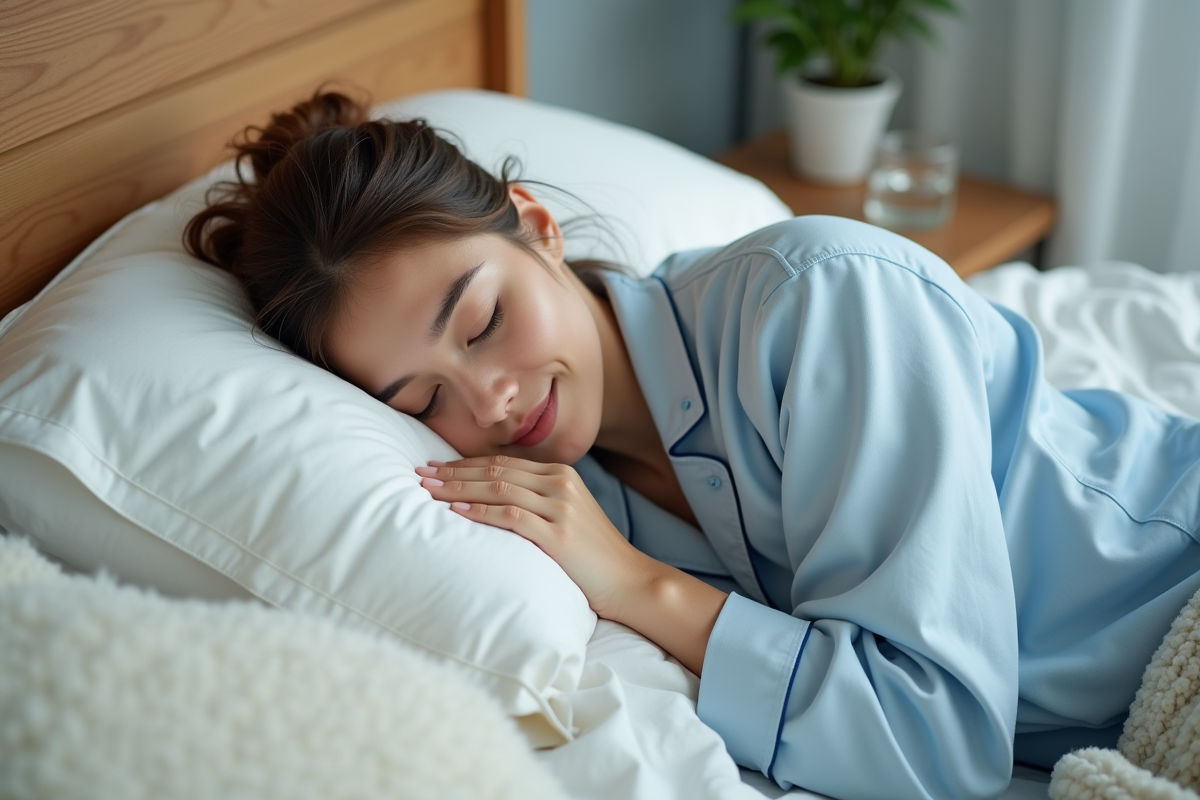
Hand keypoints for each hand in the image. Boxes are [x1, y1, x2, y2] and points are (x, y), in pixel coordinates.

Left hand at [416, 455, 652, 620]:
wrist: (629, 580)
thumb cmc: (593, 555)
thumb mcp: (567, 516)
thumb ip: (536, 501)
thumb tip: (490, 500)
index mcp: (561, 475)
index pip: (503, 462)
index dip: (465, 463)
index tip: (435, 466)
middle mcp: (561, 484)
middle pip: (496, 471)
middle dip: (453, 471)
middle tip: (420, 473)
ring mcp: (561, 508)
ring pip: (498, 488)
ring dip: (458, 488)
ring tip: (428, 490)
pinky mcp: (559, 534)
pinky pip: (510, 516)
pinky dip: (480, 511)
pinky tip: (456, 511)